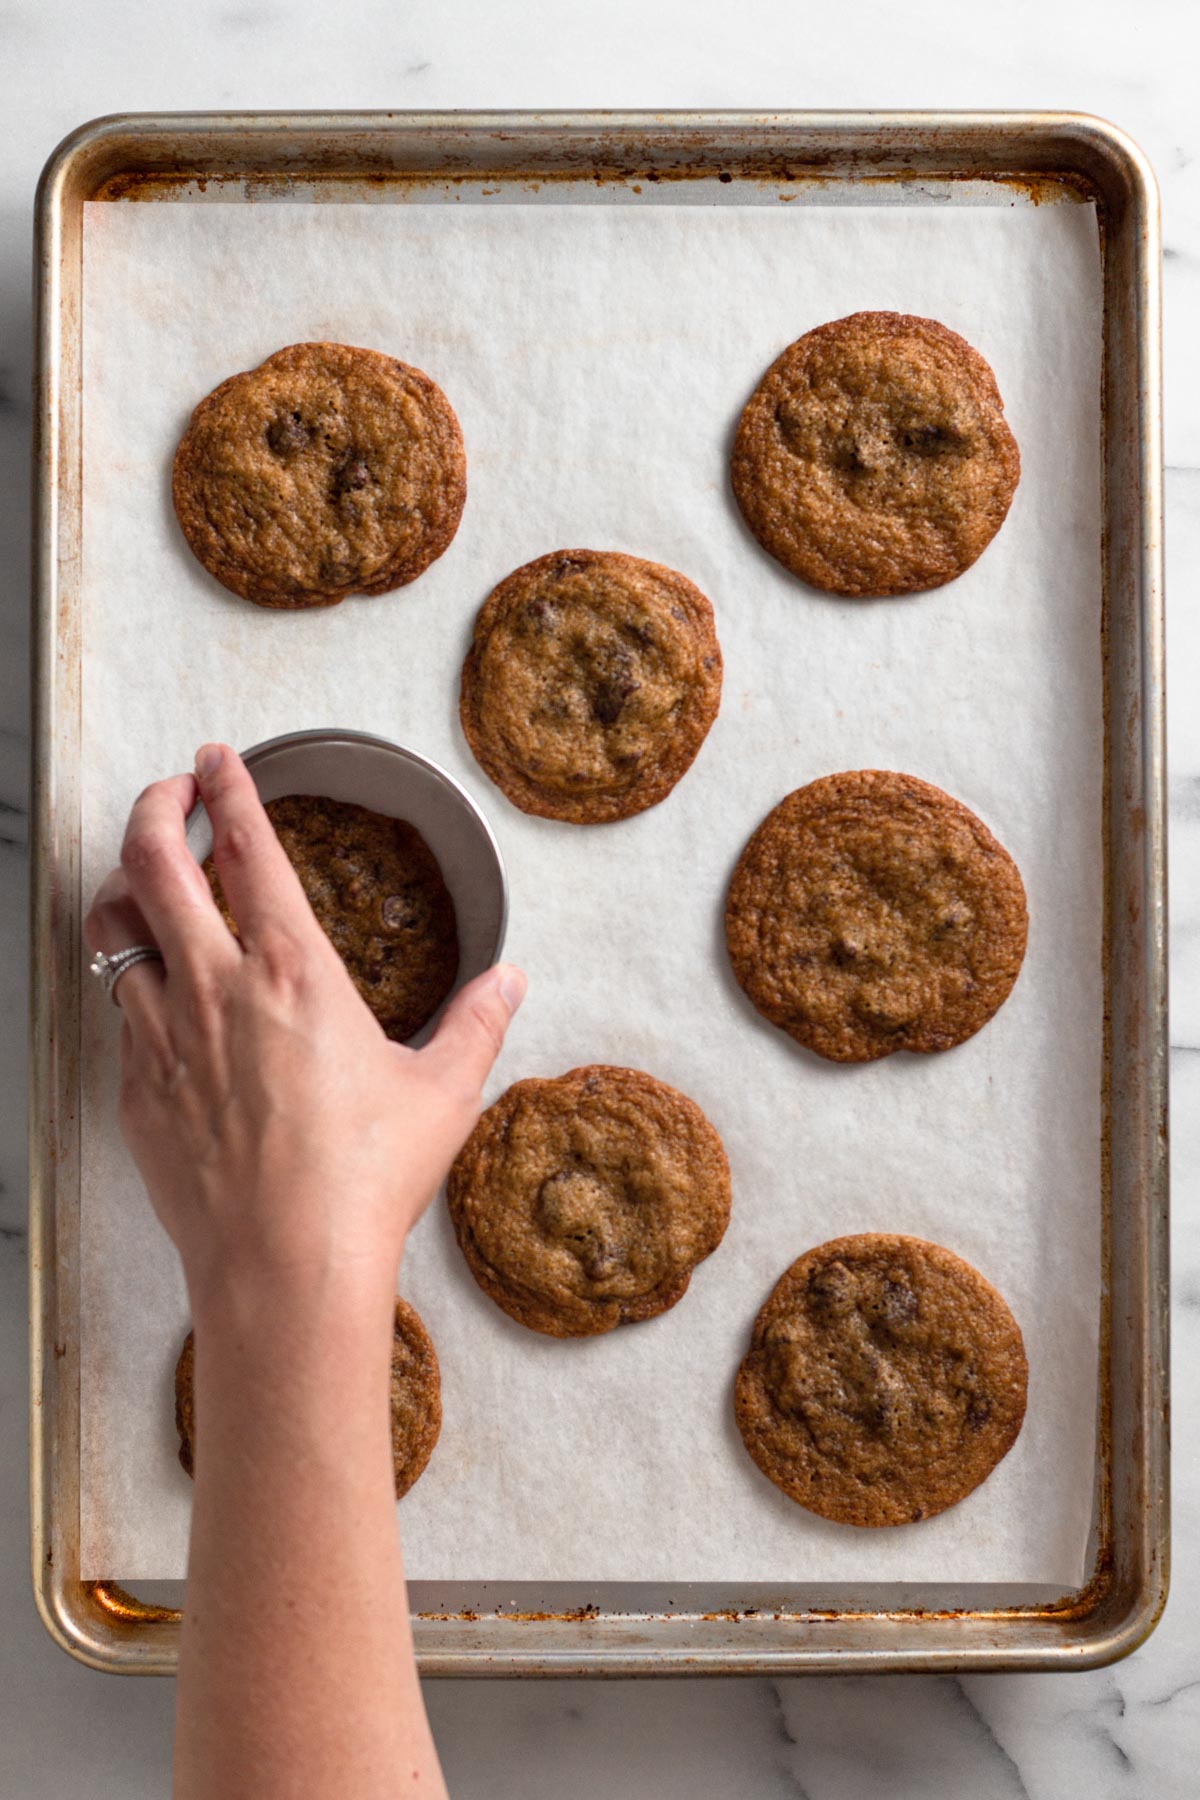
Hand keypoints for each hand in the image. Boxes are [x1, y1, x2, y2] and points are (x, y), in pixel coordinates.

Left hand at [84, 743, 525, 1314]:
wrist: (285, 1267)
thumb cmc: (363, 1180)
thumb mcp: (442, 1093)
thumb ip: (477, 1023)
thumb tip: (509, 982)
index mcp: (294, 969)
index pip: (246, 845)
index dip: (228, 787)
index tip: (218, 758)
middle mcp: (216, 986)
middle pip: (150, 861)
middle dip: (154, 806)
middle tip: (169, 791)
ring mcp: (164, 1036)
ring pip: (112, 929)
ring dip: (124, 888)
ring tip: (144, 881)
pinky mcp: (138, 1089)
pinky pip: (117, 1011)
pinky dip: (131, 980)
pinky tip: (157, 993)